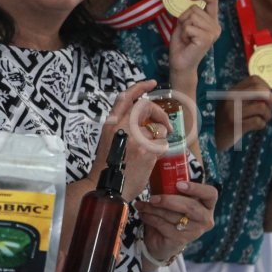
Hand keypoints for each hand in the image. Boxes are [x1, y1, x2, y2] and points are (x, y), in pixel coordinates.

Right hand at [102, 80, 168, 201]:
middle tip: (164, 125)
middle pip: (146, 106)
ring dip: (159, 138)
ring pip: (157, 128)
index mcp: (111, 124)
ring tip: (152, 151)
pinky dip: (161, 150)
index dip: (140, 87)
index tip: (151, 83)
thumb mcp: (109, 140)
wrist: (107, 188)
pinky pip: (162, 143)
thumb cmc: (108, 167)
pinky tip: (151, 160)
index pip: (125, 97)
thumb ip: (123, 126)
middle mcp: (123, 127)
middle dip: (159, 113)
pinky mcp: (147, 151)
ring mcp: (136, 138)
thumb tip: (143, 120)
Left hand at [135, 181, 218, 259]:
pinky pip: (165, 227)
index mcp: (207, 204)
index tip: (178, 184)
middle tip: (152, 198)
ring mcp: (195, 232)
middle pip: (190, 207)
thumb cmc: (170, 212)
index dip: (196, 188)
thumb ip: (172, 187)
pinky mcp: (182, 241)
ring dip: (154, 209)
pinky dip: (151, 219)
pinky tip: (143, 214)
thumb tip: (156, 167)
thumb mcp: (174, 198)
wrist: (163, 239)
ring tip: (141, 204)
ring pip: (174, 217)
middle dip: (168, 201)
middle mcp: (205, 219)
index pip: (211, 194)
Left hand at [169, 0, 220, 73]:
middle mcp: (215, 26)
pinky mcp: (206, 38)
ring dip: (184, 27)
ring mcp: (212, 32)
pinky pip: (189, 27)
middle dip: (184, 19)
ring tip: (187, 38)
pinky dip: (184, 34)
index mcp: (212, 21)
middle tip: (185, 33)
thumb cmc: (182, 45)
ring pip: (192, 17)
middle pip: (195, 9)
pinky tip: (188, 42)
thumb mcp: (184, 24)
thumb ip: (189, 13)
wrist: (180, 64)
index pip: (213, 0)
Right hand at [215, 75, 271, 149]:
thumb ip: (246, 97)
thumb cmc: (225, 121)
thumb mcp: (231, 104)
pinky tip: (257, 126)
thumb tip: (268, 94)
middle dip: (271, 99)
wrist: (211, 138)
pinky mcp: (236, 126)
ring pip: (262, 107)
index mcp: (231, 91)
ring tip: (263, 119)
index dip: (265, 86)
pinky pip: (258, 121)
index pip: (254, 79)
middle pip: (261, 90)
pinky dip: (262, 124)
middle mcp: (232, 99)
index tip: (266, 96)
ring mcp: (233, 112)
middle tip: (269, 107)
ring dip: (267, 114)